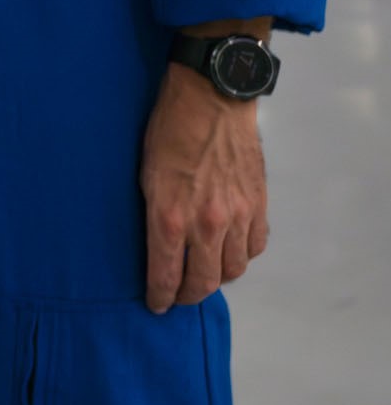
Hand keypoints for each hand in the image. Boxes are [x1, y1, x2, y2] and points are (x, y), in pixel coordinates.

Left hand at [140, 28, 270, 312]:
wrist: (213, 98)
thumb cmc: (168, 129)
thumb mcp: (145, 173)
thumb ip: (154, 213)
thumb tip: (158, 243)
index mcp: (170, 217)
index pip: (166, 274)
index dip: (161, 296)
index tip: (156, 306)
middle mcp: (207, 224)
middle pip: (204, 281)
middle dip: (188, 294)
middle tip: (178, 296)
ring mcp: (237, 216)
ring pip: (233, 269)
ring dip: (217, 277)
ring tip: (203, 274)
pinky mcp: (259, 205)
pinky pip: (254, 247)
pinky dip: (242, 255)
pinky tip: (229, 251)